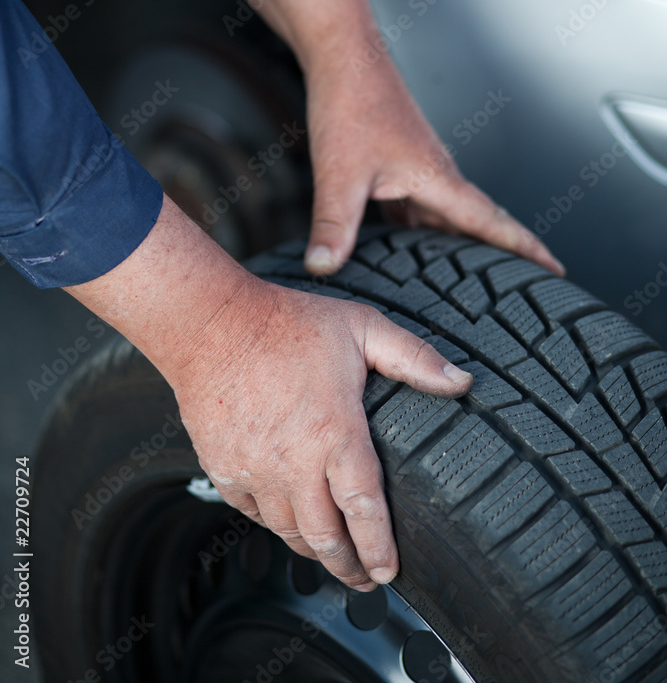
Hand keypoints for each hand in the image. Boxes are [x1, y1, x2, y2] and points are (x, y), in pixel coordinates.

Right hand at [171, 269, 471, 590]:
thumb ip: (414, 358)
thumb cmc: (285, 322)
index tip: (389, 571)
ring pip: (288, 532)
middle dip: (349, 566)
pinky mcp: (224, 469)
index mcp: (334, 431)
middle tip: (365, 578)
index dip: (379, 548)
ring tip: (332, 555)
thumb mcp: (361, 327)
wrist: (210, 322)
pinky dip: (275, 524)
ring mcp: (255, 470)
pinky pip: (253, 514)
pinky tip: (289, 520)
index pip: (364, 510)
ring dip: (314, 550)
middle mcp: (293, 461)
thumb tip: (462, 381)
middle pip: (325, 536)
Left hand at [213, 0, 563, 280]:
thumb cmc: (350, 102)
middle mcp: (436, 173)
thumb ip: (334, 225)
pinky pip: (420, 204)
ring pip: (448, 214)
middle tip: (524, 282)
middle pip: (479, 222)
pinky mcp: (397, 162)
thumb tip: (323, 267)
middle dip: (502, 252)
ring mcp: (418, 167)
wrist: (341, 56)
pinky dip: (423, 227)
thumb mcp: (339, 175)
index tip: (557, 270)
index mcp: (438, 178)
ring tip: (471, 274)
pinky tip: (408, 241)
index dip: (527, 249)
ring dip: (462, 241)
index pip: (494, 223)